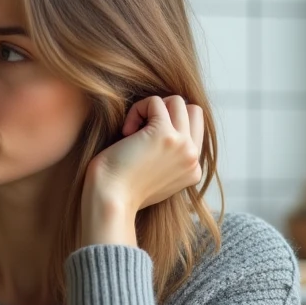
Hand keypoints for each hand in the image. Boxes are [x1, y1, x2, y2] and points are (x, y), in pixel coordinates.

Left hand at [81, 96, 203, 245]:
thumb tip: (164, 129)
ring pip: (177, 101)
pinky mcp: (164, 134)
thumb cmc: (120, 189)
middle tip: (141, 131)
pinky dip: (137, 109)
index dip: (170, 125)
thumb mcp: (154, 176)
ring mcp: (182, 145)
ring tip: (132, 131)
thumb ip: (168, 158)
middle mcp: (193, 157)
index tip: (145, 143)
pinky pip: (155, 101)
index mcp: (193, 169)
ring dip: (150, 109)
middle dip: (165, 112)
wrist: (110, 202)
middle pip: (192, 111)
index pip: (195, 128)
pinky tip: (125, 132)